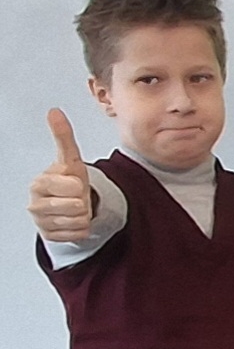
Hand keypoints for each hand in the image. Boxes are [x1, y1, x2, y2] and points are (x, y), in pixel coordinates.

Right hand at [28, 108, 93, 241]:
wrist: (67, 204)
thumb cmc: (68, 181)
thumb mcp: (70, 159)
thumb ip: (63, 136)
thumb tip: (54, 111)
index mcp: (39, 183)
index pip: (72, 186)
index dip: (79, 185)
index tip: (72, 183)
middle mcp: (34, 204)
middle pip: (77, 206)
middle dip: (83, 201)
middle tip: (75, 197)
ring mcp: (41, 223)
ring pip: (80, 221)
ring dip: (83, 216)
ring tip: (73, 208)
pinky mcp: (50, 238)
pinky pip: (79, 234)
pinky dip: (80, 229)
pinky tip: (72, 221)